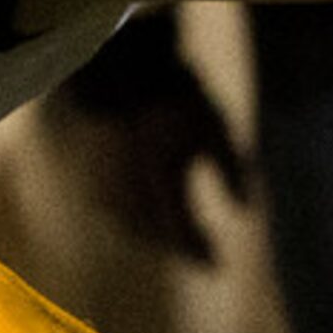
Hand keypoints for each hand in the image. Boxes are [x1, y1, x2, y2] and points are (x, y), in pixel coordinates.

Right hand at [46, 39, 247, 265]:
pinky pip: (109, 211)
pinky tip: (141, 214)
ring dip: (151, 236)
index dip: (199, 251)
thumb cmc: (172, 94)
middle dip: (176, 246)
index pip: (180, 232)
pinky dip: (129, 219)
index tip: (217, 266)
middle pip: (153, 234)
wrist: (114, 65)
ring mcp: (101, 187)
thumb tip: (247, 210)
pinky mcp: (86, 175)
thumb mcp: (213, 125)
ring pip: (128, 225)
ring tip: (171, 238)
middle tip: (198, 256)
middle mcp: (126, 193)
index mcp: (160, 183)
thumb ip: (231, 169)